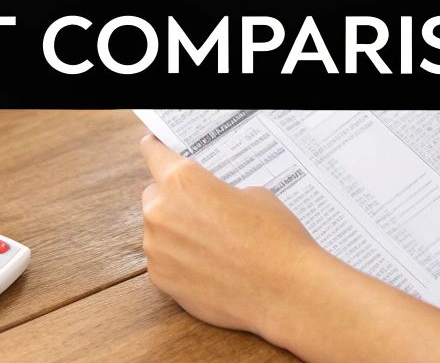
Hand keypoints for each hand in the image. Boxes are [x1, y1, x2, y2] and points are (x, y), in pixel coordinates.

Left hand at [139, 134, 327, 337]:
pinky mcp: (162, 280)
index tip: (155, 148)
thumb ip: (218, 192)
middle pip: (154, 195)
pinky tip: (210, 267)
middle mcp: (161, 212)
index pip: (154, 153)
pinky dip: (180, 261)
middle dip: (172, 198)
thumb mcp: (252, 195)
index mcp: (182, 181)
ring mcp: (157, 249)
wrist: (285, 292)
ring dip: (176, 232)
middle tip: (201, 208)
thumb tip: (209, 203)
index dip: (156, 149)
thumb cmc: (274, 238)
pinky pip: (164, 260)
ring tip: (212, 244)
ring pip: (158, 230)